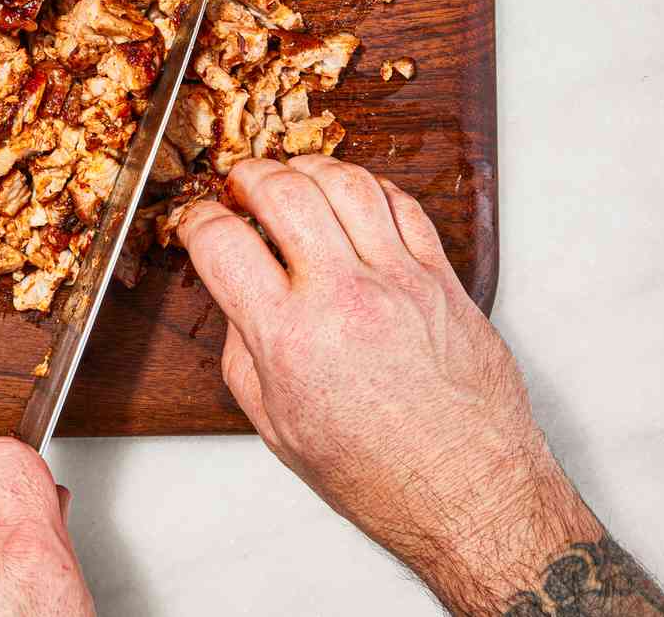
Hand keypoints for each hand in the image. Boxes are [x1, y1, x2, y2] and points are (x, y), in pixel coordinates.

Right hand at [176, 158, 596, 612]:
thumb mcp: (275, 423)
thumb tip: (239, 298)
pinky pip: (403, 205)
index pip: (221, 242)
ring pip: (347, 182)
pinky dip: (369, 188)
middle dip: (249, 176)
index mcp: (288, 339)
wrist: (468, 493)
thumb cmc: (378, 473)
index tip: (197, 222)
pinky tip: (352, 199)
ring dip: (308, 169)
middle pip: (283, 191)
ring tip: (294, 180)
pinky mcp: (443, 280)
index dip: (195, 221)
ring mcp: (399, 281)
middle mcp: (343, 298)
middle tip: (241, 186)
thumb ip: (244, 350)